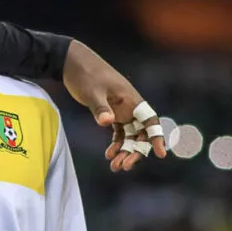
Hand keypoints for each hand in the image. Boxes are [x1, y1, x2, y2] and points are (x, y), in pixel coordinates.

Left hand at [61, 41, 166, 171]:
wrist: (72, 63)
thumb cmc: (86, 74)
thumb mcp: (92, 91)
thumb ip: (100, 107)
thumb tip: (108, 122)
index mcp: (132, 100)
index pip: (151, 122)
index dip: (157, 138)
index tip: (159, 154)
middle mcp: (130, 106)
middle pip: (140, 133)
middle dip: (135, 151)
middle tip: (124, 166)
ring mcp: (120, 110)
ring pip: (129, 135)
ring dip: (124, 151)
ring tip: (115, 167)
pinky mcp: (109, 112)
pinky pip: (118, 131)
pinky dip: (115, 143)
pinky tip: (109, 155)